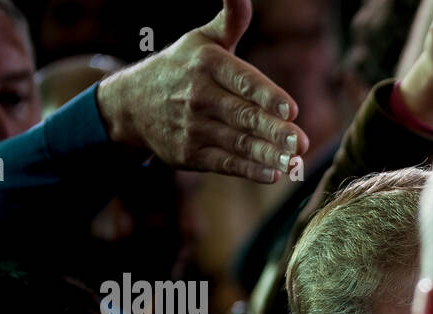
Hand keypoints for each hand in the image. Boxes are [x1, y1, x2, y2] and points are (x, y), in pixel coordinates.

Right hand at [95, 0, 308, 182]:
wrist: (131, 106)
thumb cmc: (181, 67)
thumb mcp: (202, 39)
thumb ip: (231, 19)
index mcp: (206, 64)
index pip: (242, 81)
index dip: (267, 96)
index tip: (291, 109)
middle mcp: (199, 95)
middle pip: (244, 116)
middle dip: (274, 131)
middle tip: (301, 142)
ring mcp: (194, 127)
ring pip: (238, 143)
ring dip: (268, 155)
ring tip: (294, 162)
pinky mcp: (190, 155)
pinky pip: (224, 164)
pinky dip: (249, 170)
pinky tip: (273, 174)